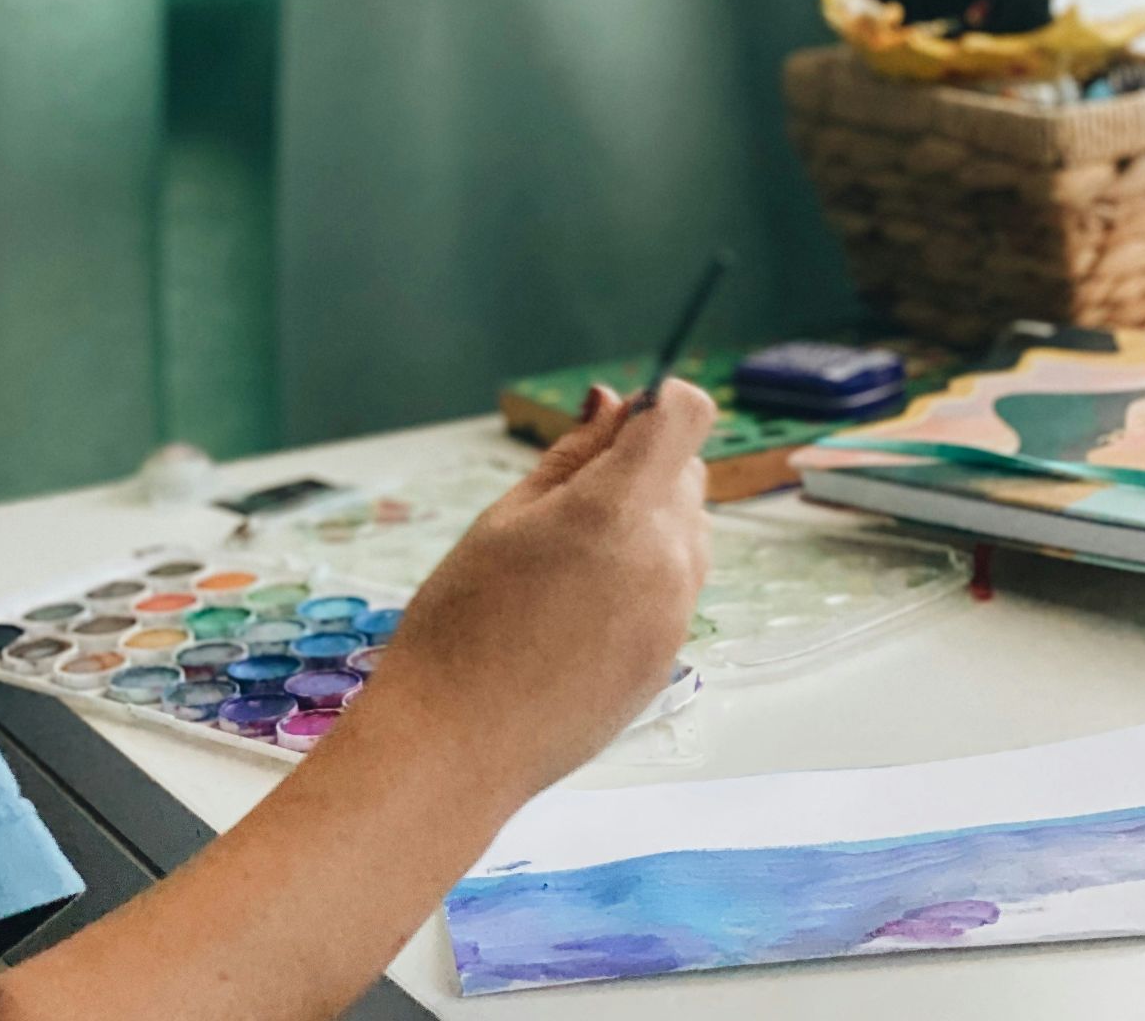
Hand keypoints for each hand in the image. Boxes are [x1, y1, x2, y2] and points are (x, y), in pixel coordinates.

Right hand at [372, 380, 714, 797]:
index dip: (656, 406)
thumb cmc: (461, 625)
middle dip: (639, 472)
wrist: (458, 743)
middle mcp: (667, 557)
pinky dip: (638, 583)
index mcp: (619, 508)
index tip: (611, 430)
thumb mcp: (504, 521)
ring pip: (684, 535)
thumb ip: (571, 458)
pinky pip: (672, 591)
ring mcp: (677, 612)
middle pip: (686, 476)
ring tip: (561, 572)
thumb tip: (613, 403)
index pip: (685, 415)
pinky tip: (572, 618)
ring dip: (642, 529)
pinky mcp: (670, 657)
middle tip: (558, 513)